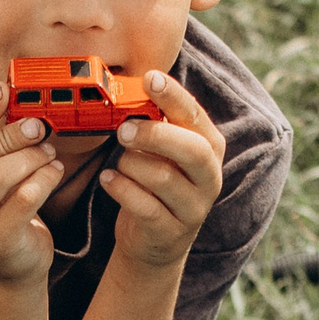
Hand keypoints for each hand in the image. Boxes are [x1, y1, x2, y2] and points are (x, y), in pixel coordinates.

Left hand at [101, 71, 224, 268]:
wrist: (156, 240)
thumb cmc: (157, 185)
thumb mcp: (163, 152)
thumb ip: (156, 124)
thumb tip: (133, 89)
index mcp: (209, 147)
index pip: (195, 116)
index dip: (173, 96)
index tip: (150, 78)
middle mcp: (209, 176)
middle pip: (191, 149)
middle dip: (154, 135)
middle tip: (123, 130)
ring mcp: (194, 207)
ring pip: (163, 177)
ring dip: (131, 165)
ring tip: (118, 165)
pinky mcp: (172, 231)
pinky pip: (145, 206)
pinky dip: (121, 189)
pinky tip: (109, 181)